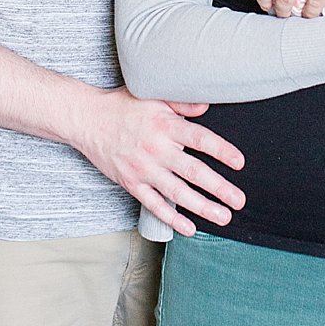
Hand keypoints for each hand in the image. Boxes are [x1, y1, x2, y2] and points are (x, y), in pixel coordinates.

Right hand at [67, 88, 245, 236]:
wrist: (85, 120)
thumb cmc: (121, 107)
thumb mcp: (152, 96)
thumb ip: (182, 102)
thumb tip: (207, 105)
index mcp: (164, 125)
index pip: (199, 139)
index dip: (221, 151)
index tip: (239, 163)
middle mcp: (156, 148)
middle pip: (193, 171)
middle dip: (219, 188)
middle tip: (239, 200)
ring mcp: (143, 168)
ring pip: (177, 192)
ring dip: (202, 207)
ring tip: (223, 217)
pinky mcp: (131, 183)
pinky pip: (154, 204)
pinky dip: (172, 218)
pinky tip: (189, 228)